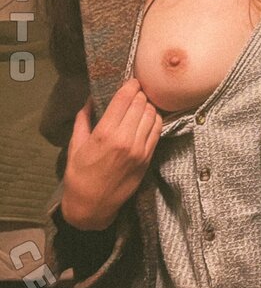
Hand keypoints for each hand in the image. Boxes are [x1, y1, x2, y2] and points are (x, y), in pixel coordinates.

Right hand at [61, 78, 162, 230]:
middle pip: (141, 103)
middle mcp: (125, 139)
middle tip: (136, 92)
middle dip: (139, 94)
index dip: (130, 85)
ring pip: (152, 115)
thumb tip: (91, 99)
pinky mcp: (148, 158)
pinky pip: (158, 131)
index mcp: (105, 133)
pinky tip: (148, 119)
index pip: (125, 98)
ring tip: (142, 105)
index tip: (132, 81)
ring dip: (148, 106)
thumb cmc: (79, 176)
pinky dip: (155, 120)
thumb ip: (83, 119)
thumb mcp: (75, 145)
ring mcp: (139, 149)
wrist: (92, 206)